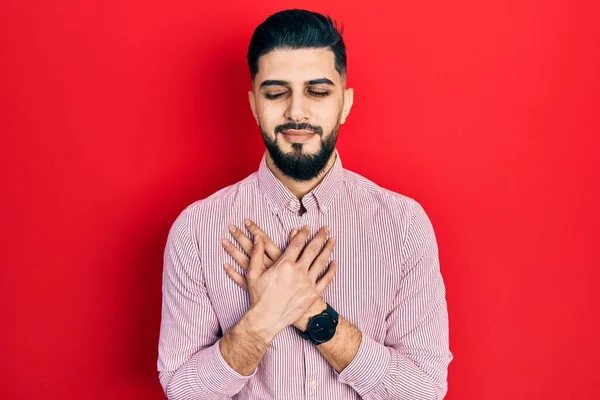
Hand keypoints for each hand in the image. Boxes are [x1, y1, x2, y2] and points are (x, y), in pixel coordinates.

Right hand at [222, 220, 336, 332]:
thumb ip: (256, 253)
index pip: (297, 243)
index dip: (303, 233)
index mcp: (284, 264)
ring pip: (322, 261)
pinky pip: (326, 279)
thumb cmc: (259, 297)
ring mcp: (308, 283)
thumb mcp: (253, 273)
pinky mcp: (313, 294)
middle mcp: (298, 271)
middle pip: (313, 249)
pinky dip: (332, 270)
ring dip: (328, 249)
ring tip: (332, 240)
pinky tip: (334, 262)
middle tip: (326, 228)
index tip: (307, 227)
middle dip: (320, 236)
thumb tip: (258, 237)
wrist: (267, 320)